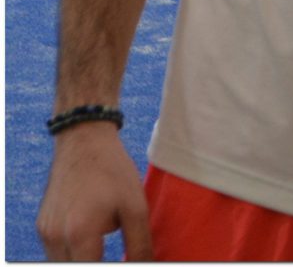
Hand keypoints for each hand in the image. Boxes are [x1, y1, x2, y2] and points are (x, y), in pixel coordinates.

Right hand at [38, 124, 151, 260]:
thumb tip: (146, 264)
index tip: (125, 261)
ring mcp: (45, 232)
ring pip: (63, 262)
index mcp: (80, 233)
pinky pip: (56, 251)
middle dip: (96, 263)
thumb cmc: (113, 171)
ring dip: (84, 259)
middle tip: (116, 255)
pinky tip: (90, 235)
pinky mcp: (42, 226)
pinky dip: (74, 251)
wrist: (84, 142)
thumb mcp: (136, 207)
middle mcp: (56, 236)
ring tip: (103, 244)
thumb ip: (139, 243)